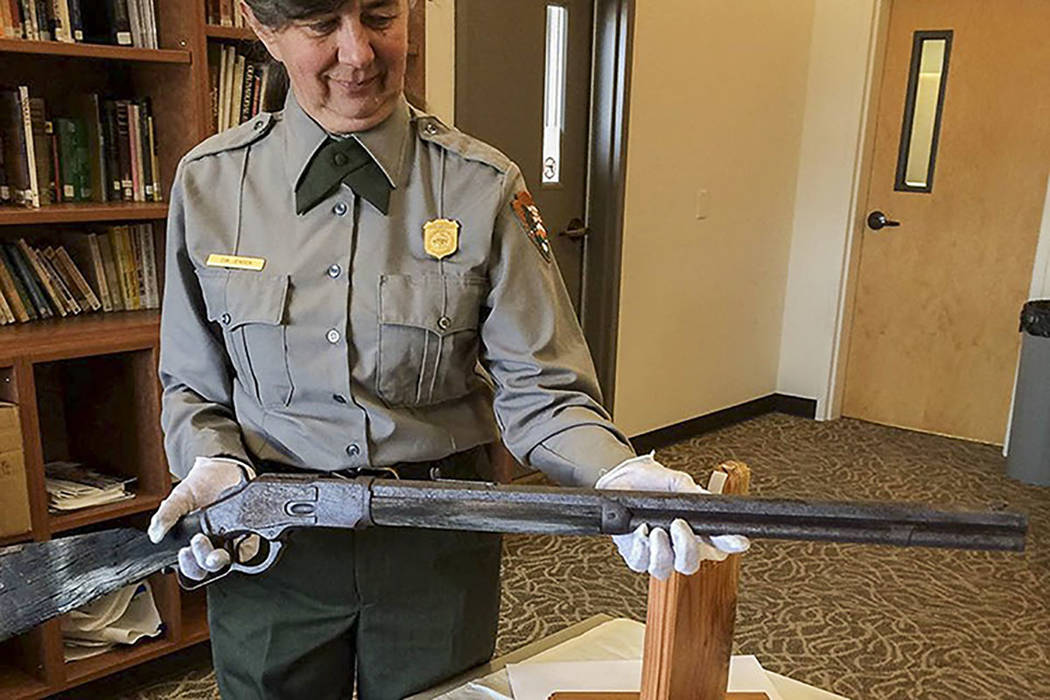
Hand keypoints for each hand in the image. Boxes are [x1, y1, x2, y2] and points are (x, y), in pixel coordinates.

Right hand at [148, 456, 254, 580]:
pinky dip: (244, 548)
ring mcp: (230, 542)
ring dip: (219, 559)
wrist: (223, 468)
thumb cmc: (200, 486)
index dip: (187, 566)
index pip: (189, 567)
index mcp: (192, 544)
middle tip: (198, 542)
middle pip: (207, 568)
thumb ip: (166, 515)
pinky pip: (249, 550)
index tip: (184, 552)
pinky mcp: (249, 535)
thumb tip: (155, 534)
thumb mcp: (179, 498)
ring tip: (215, 548)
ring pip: (226, 563)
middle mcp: (211, 546)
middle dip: (202, 562)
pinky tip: (237, 539)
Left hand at [595, 452, 749, 579]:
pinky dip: (641, 548)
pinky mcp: (634, 554)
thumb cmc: (648, 482)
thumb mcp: (673, 481)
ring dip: (661, 551)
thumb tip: (705, 499)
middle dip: (687, 548)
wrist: (618, 480)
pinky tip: (640, 531)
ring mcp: (655, 552)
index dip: (730, 544)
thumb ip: (690, 491)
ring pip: (664, 569)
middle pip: (690, 564)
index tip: (739, 541)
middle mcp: (675, 545)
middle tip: (679, 524)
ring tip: (656, 530)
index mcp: (693, 528)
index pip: (717, 542)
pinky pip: (640, 563)